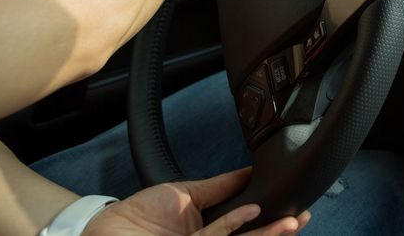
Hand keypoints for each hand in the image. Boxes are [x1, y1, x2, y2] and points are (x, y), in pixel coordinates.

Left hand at [82, 168, 310, 235]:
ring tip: (290, 223)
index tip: (296, 211)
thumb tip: (247, 173)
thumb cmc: (139, 218)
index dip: (272, 223)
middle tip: (301, 219)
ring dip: (267, 235)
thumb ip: (219, 187)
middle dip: (278, 233)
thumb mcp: (185, 195)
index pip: (249, 231)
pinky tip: (251, 212)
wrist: (102, 232)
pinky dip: (233, 226)